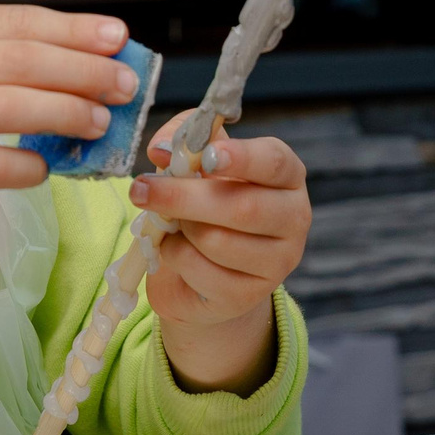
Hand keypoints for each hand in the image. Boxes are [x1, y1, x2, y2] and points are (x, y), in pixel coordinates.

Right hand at [0, 4, 146, 238]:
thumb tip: (74, 63)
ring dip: (66, 115)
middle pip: (21, 61)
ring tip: (101, 124)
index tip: (119, 39)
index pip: (14, 23)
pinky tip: (48, 169)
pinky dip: (27, 168)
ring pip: (11, 109)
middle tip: (126, 85)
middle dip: (84, 72)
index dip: (73, 30)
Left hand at [133, 114, 311, 394]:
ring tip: (171, 222)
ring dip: (178, 228)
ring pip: (217, 241)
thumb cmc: (205, 201)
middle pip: (243, 206)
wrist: (203, 268)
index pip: (275, 162)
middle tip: (141, 189)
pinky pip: (200, 271)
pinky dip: (175, 256)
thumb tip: (163, 150)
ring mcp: (276, 262)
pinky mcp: (249, 295)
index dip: (242, 157)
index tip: (207, 156)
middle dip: (184, 197)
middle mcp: (293, 218)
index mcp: (287, 175)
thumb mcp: (196, 162)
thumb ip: (181, 139)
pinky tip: (176, 249)